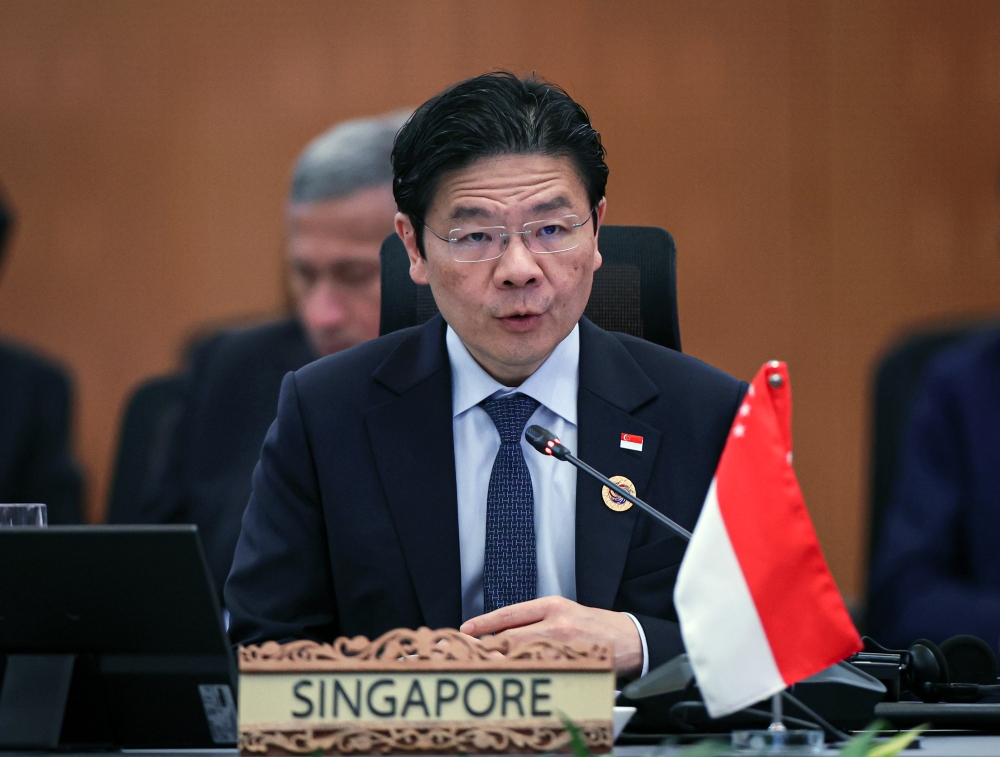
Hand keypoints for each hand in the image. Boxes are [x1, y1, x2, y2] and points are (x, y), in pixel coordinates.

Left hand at [459, 596, 642, 677]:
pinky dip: (524, 674)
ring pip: (522, 656)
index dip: (485, 622)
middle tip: (470, 654)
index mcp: (553, 605)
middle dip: (488, 647)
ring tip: (486, 667)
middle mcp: (556, 622)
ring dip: (502, 663)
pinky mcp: (571, 664)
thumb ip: (536, 619)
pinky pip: (540, 671)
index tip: (467, 630)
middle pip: (512, 636)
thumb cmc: (594, 626)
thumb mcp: (565, 612)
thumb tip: (502, 632)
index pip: (510, 613)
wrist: (629, 639)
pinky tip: (515, 677)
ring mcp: (564, 645)